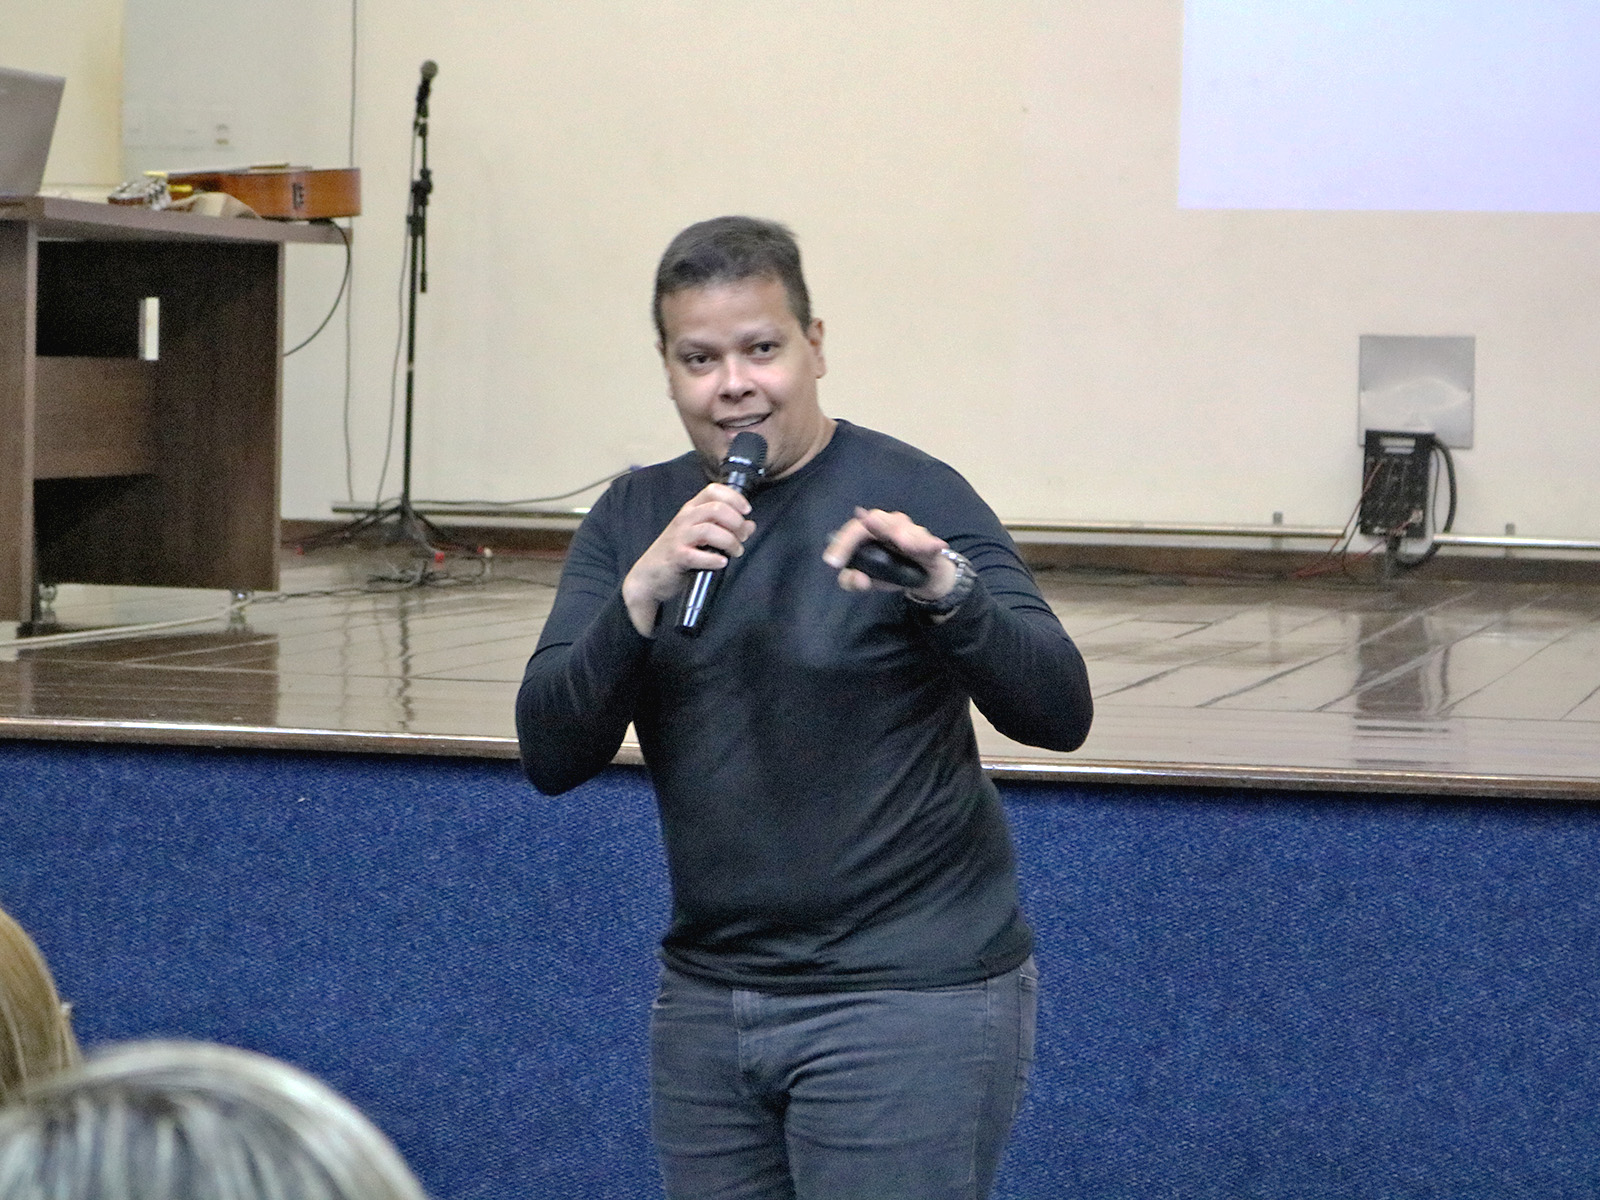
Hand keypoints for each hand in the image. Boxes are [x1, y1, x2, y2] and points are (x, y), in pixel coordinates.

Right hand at [622, 483, 754, 634]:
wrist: (649, 576)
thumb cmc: (677, 554)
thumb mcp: (701, 537)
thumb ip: (725, 528)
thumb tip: (750, 525)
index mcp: (691, 509)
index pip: (713, 490)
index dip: (734, 498)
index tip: (747, 511)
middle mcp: (685, 519)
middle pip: (716, 508)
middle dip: (736, 523)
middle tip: (742, 537)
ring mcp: (679, 537)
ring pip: (710, 530)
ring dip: (729, 541)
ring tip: (735, 551)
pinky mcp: (676, 556)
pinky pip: (698, 555)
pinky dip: (714, 559)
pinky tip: (721, 562)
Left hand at [822, 507, 957, 602]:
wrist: (923, 576)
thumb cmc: (891, 571)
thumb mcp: (867, 580)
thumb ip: (853, 581)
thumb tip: (857, 578)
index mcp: (869, 531)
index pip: (853, 530)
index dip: (842, 544)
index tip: (834, 563)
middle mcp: (889, 524)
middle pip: (879, 518)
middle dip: (875, 525)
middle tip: (869, 523)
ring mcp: (911, 530)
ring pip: (904, 526)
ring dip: (903, 532)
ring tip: (903, 542)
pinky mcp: (930, 543)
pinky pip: (930, 542)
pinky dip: (930, 544)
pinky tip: (935, 546)